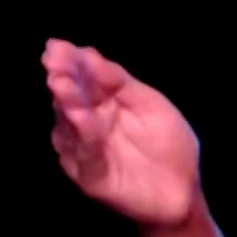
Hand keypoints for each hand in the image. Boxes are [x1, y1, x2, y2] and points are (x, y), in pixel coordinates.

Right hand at [42, 39, 201, 227]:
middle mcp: (86, 124)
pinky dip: (82, 135)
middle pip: (71, 98)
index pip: (83, 79)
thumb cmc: (169, 145)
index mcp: (102, 104)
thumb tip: (89, 53)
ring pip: (70, 124)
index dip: (71, 63)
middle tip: (53, 59)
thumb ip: (121, 83)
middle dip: (62, 77)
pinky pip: (84, 154)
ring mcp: (84, 149)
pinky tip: (80, 117)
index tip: (58, 45)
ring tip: (61, 82)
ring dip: (67, 102)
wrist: (182, 191)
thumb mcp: (151, 105)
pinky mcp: (89, 175)